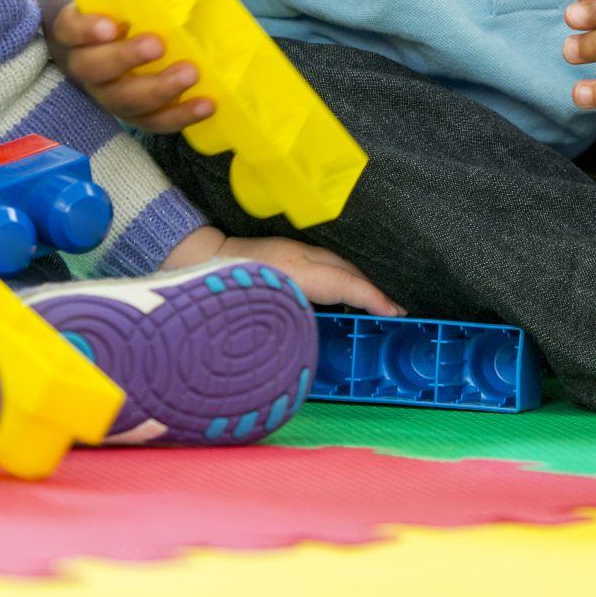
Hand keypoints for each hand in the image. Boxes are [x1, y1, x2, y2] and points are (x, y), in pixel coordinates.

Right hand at [44, 0, 220, 134]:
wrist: (118, 40)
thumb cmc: (128, 9)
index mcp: (78, 28)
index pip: (70, 29)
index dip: (86, 30)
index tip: (111, 25)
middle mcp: (86, 65)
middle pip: (93, 69)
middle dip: (125, 59)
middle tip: (158, 45)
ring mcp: (107, 93)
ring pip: (122, 101)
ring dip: (157, 91)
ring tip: (190, 74)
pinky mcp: (133, 113)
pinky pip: (151, 122)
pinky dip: (178, 117)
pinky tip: (205, 105)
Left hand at [164, 225, 401, 315]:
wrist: (199, 256)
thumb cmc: (226, 290)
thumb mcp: (261, 312)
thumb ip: (290, 328)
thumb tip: (312, 346)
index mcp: (298, 270)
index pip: (347, 284)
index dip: (374, 299)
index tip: (396, 313)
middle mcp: (301, 256)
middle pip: (348, 272)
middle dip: (373, 291)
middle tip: (393, 313)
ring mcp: (294, 249)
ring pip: (337, 266)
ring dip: (357, 285)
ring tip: (374, 306)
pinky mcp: (287, 251)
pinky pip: (325, 265)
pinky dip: (340, 279)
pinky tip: (340, 294)